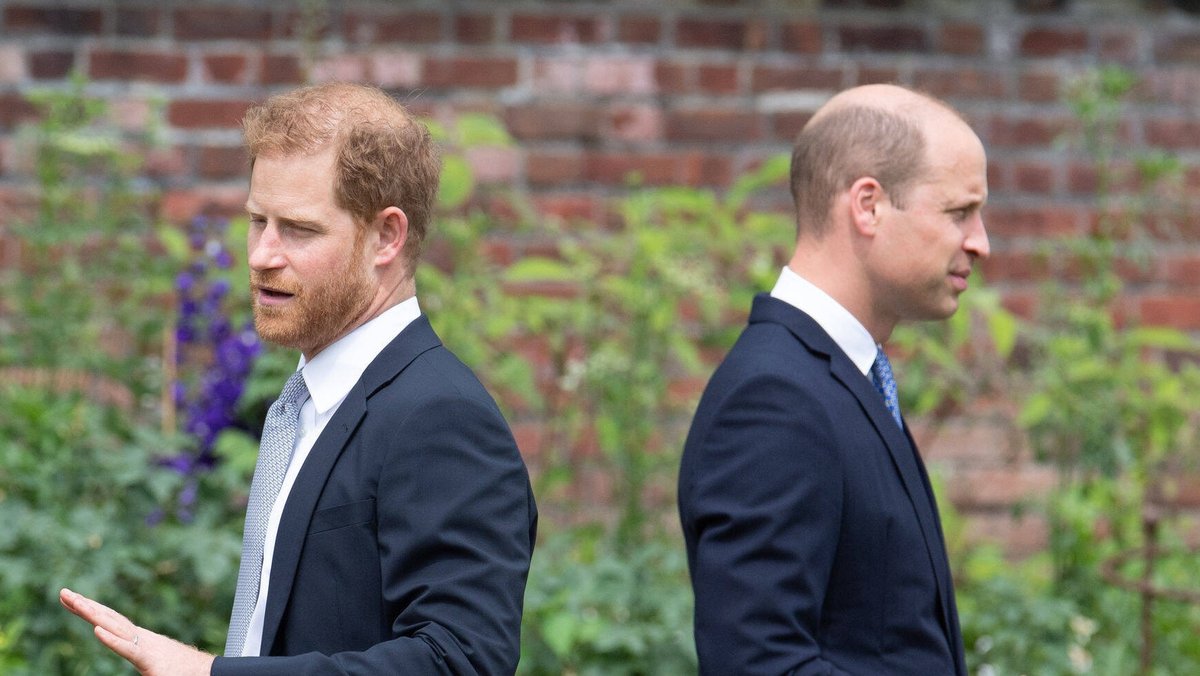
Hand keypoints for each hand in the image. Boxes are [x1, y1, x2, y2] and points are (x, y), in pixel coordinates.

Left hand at [59, 588, 215, 675]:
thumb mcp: (155, 665)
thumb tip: (133, 658)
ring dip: (94, 614)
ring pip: (116, 627)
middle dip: (85, 605)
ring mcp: (146, 647)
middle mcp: (141, 638)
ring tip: (75, 602)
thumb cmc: (184, 672)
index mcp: (140, 639)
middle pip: (109, 618)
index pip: (111, 620)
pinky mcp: (150, 661)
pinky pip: (129, 649)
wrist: (209, 674)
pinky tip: (97, 631)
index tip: (71, 599)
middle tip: (63, 592)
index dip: (91, 608)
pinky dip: (113, 640)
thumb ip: (141, 657)